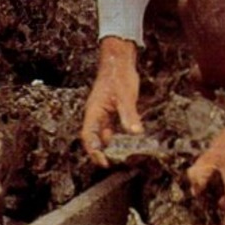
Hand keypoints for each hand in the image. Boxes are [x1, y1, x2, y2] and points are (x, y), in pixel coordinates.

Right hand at [80, 36, 142, 165]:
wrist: (119, 61)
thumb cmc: (118, 75)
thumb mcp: (125, 96)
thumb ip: (129, 115)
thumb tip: (135, 133)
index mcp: (94, 111)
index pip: (89, 136)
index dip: (93, 151)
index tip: (104, 163)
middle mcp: (97, 115)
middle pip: (96, 139)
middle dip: (103, 153)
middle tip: (117, 164)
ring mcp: (104, 113)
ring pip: (106, 135)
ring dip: (113, 147)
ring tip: (125, 158)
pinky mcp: (113, 111)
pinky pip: (114, 128)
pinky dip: (120, 137)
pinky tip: (130, 143)